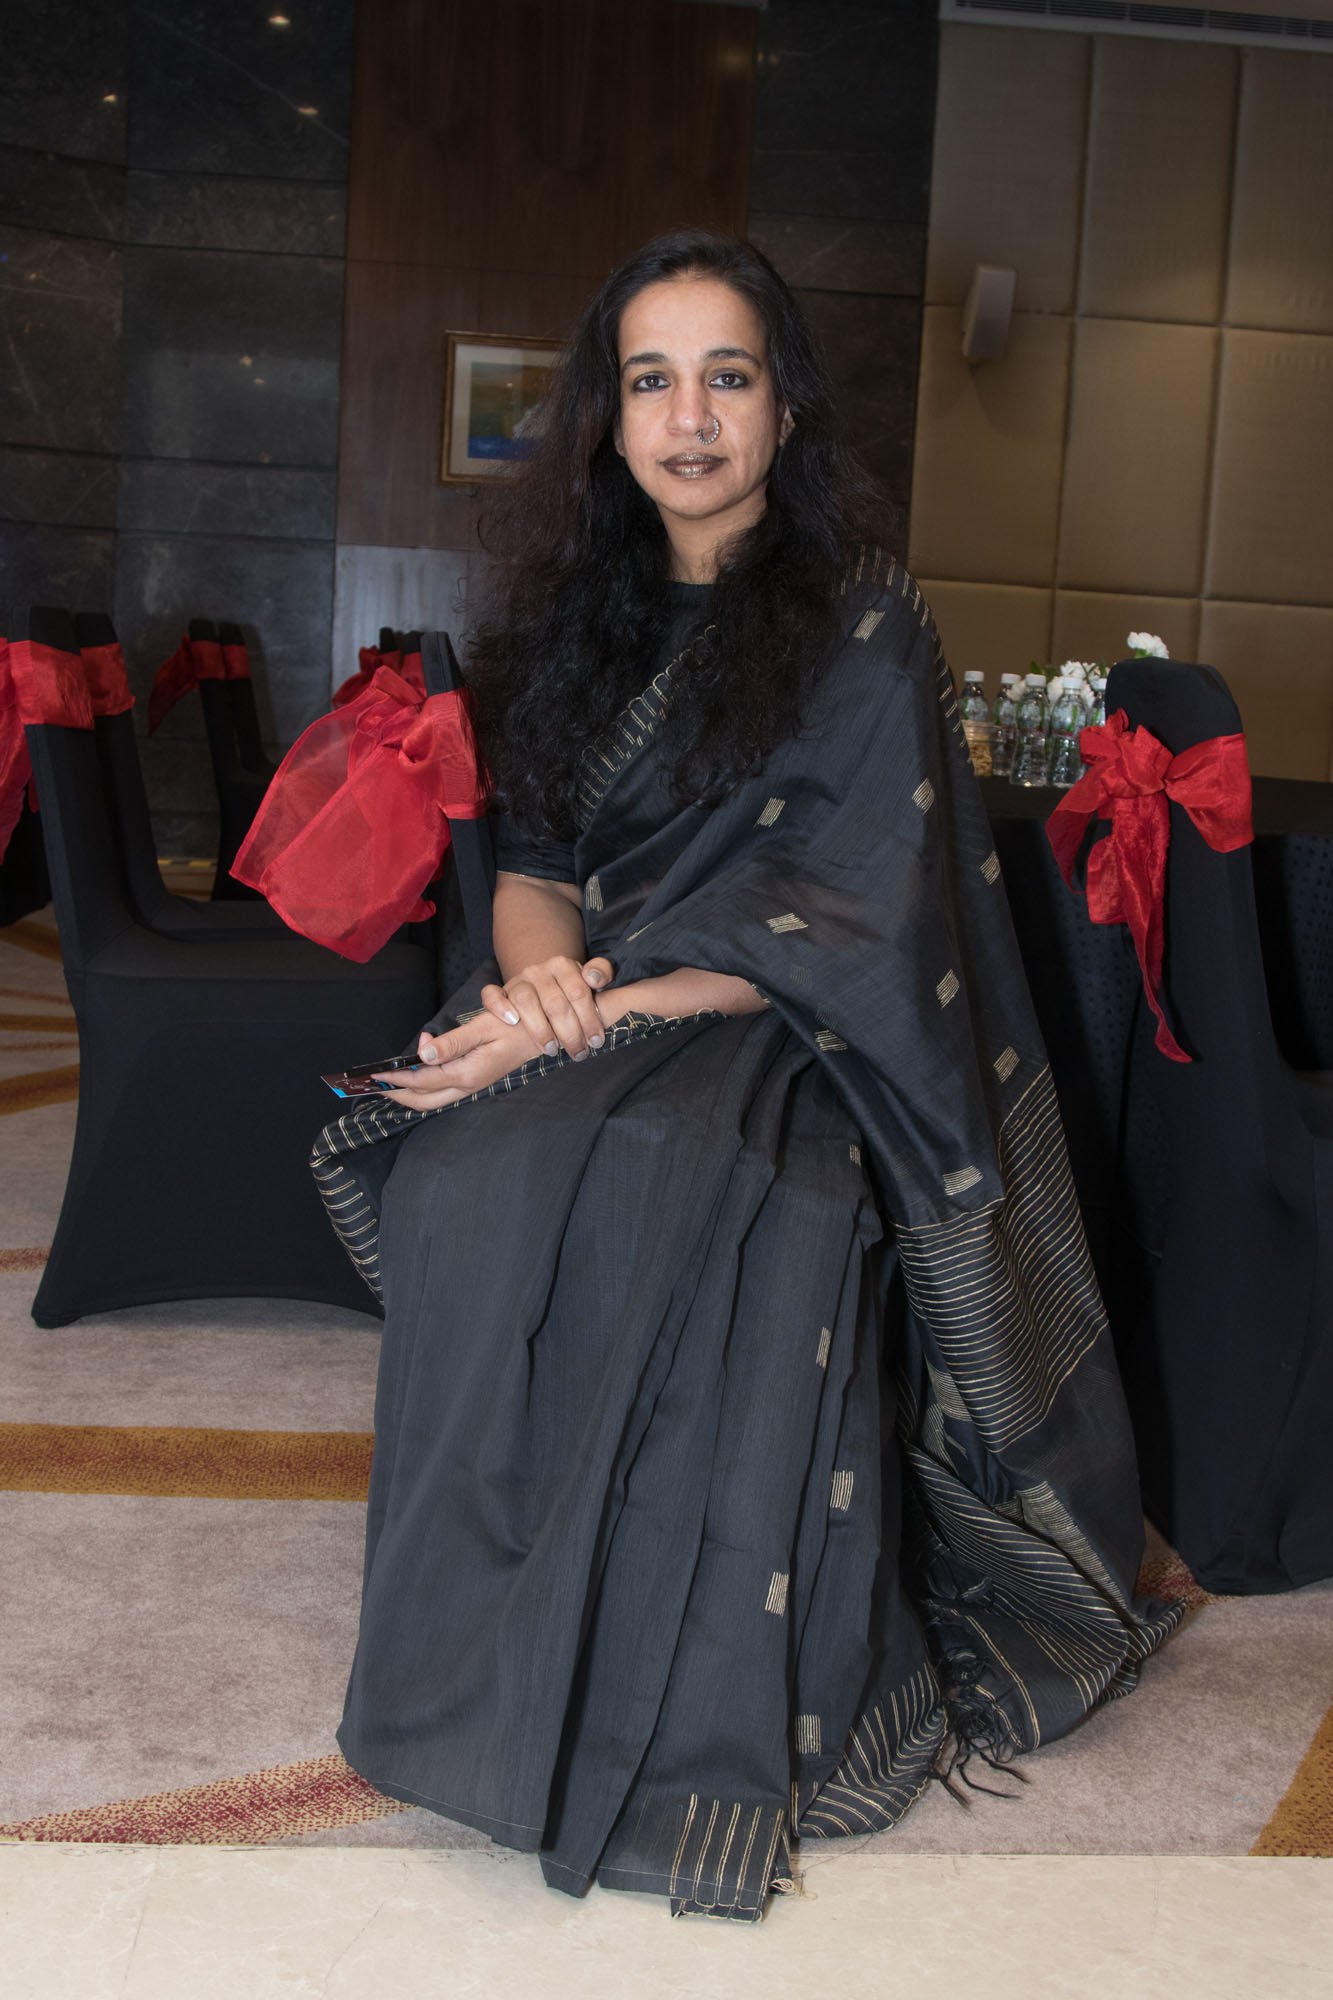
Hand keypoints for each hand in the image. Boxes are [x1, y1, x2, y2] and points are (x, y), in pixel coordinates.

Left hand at [373, 1016, 542, 1110]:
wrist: (545, 1036)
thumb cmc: (516, 1027)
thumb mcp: (483, 1028)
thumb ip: (451, 1043)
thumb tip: (423, 1055)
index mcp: (467, 1074)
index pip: (422, 1080)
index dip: (396, 1077)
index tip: (376, 1073)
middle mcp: (467, 1085)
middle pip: (423, 1100)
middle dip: (397, 1094)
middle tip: (376, 1085)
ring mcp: (471, 1086)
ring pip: (432, 1099)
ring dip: (409, 1092)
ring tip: (392, 1079)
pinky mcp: (474, 1081)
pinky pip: (442, 1092)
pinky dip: (424, 1087)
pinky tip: (417, 1074)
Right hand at [480, 955, 613, 1060]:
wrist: (542, 985)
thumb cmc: (570, 990)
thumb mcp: (590, 980)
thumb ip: (602, 972)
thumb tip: (595, 979)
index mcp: (564, 965)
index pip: (578, 992)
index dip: (589, 1019)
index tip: (595, 1042)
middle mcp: (539, 970)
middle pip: (555, 1003)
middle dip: (570, 1033)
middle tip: (578, 1053)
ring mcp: (518, 981)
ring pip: (525, 1001)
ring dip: (540, 1029)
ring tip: (551, 1050)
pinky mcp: (501, 991)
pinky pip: (491, 994)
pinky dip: (499, 1007)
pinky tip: (512, 1022)